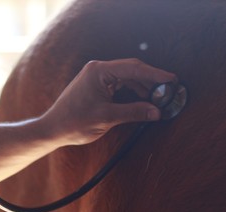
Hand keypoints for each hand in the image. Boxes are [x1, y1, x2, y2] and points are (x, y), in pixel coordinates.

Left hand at [42, 58, 176, 144]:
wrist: (53, 129)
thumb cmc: (73, 122)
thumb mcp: (106, 118)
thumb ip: (133, 112)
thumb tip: (157, 111)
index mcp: (99, 71)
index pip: (134, 69)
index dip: (155, 74)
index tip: (172, 79)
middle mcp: (98, 70)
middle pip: (132, 71)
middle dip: (151, 81)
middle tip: (169, 91)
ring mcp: (97, 77)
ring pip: (127, 78)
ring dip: (142, 88)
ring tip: (157, 99)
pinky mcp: (97, 86)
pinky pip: (120, 85)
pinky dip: (132, 92)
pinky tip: (142, 101)